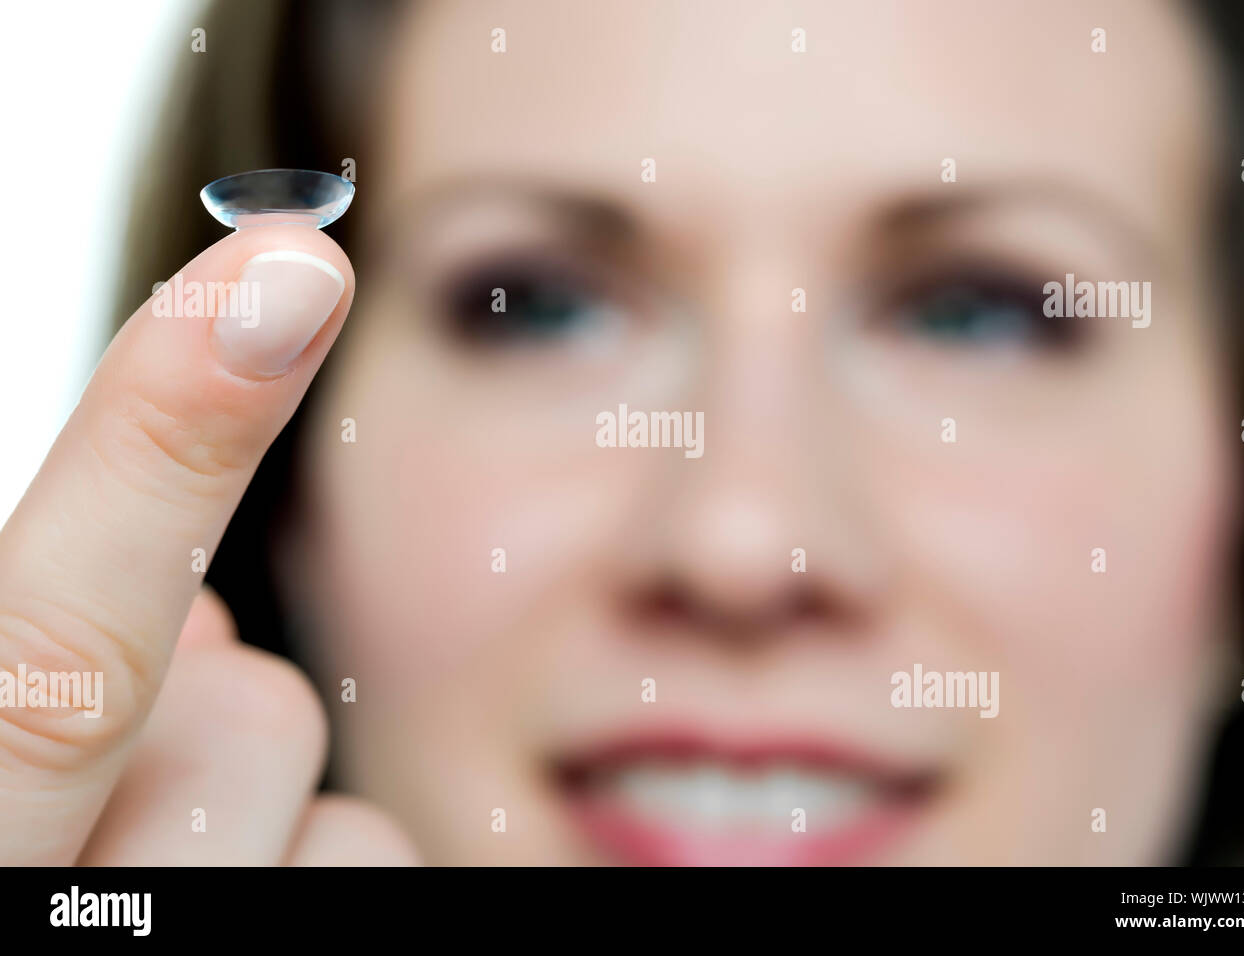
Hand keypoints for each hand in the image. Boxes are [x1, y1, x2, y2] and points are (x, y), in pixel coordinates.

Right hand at [0, 225, 417, 864]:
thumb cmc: (14, 841)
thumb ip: (50, 666)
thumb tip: (199, 603)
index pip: (48, 652)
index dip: (161, 451)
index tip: (287, 266)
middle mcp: (75, 904)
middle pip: (245, 712)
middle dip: (199, 712)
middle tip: (107, 802)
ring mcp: (208, 939)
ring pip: (330, 807)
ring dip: (255, 825)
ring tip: (153, 876)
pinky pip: (380, 862)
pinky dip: (316, 871)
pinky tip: (227, 901)